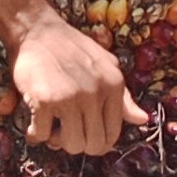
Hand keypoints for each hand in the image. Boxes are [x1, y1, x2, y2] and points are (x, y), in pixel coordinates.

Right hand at [5, 14, 147, 155]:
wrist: (36, 30)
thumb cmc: (72, 49)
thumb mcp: (106, 66)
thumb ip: (123, 97)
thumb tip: (142, 120)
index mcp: (114, 86)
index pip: (112, 134)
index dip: (97, 142)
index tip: (83, 134)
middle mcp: (95, 93)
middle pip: (93, 145)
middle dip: (77, 143)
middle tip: (64, 130)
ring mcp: (70, 98)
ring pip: (71, 145)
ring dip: (57, 141)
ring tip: (50, 124)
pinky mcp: (45, 100)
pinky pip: (41, 135)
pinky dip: (35, 133)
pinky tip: (34, 120)